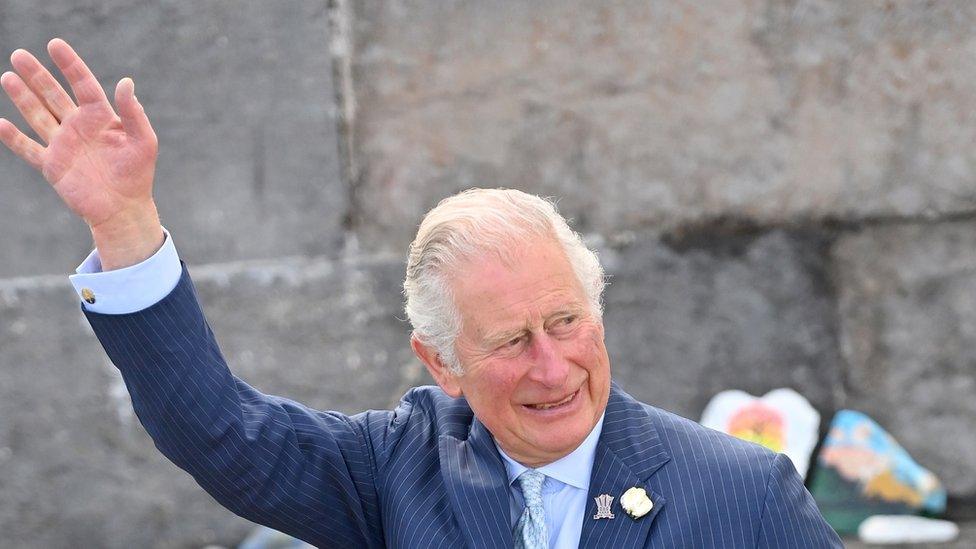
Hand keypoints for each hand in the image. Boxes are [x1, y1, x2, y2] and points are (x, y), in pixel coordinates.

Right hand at [0, 38, 162, 269]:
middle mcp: (79, 126)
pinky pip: (28, 148)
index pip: (83, 84)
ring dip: (22, 97)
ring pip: (37, 115)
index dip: (69, 64)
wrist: (124, 208)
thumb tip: (126, 81)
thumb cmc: (138, 174)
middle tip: (19, 54)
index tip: (55, 45)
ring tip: (8, 76)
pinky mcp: (52, 165)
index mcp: (101, 117)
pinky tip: (0, 123)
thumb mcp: (143, 141)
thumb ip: (134, 113)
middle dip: (37, 75)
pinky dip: (13, 138)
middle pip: (53, 95)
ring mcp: (63, 144)